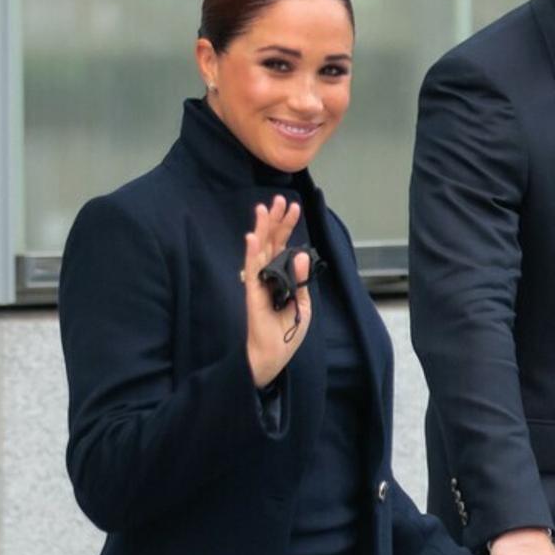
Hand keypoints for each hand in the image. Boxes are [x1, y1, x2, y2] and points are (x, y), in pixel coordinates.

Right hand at [243, 196, 311, 386]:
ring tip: (264, 208)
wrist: (273, 355)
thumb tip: (300, 254)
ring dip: (262, 229)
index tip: (294, 208)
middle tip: (279, 199)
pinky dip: (252, 254)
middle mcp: (268, 275)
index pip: (283, 246)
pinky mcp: (252, 293)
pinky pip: (251, 270)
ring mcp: (258, 282)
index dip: (288, 227)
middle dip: (275, 220)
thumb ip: (301, 280)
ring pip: (260, 250)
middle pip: (271, 242)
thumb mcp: (303, 304)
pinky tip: (252, 237)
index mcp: (281, 277)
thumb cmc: (286, 333)